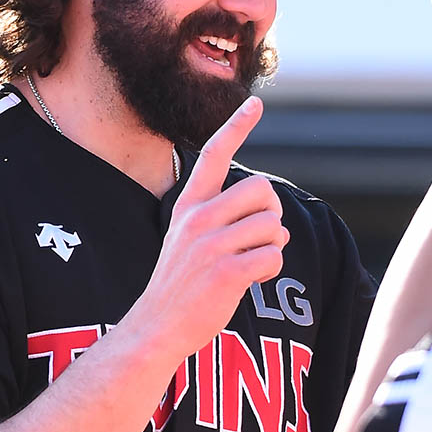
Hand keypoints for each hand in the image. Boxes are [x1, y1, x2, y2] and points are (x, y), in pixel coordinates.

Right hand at [141, 96, 287, 359]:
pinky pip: (273, 256)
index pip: (214, 155)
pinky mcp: (226, 271)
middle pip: (262, 191)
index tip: (256, 104)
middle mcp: (197, 218)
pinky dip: (271, 269)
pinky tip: (252, 280)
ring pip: (273, 225)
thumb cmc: (181, 285)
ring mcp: (211, 245)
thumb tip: (274, 218)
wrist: (157, 328)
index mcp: (188, 205)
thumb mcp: (189, 240)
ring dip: (273, 246)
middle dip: (272, 214)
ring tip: (253, 262)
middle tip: (260, 237)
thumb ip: (222, 220)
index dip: (236, 127)